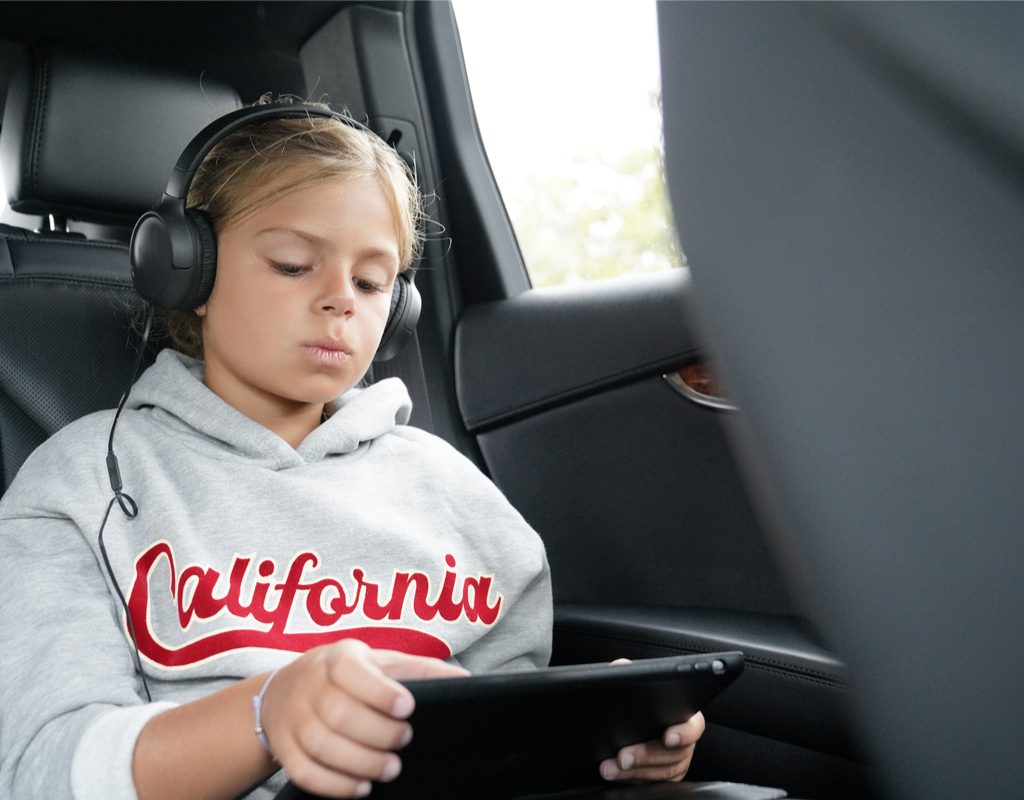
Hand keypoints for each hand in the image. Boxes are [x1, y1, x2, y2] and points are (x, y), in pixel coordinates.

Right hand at [260, 639, 468, 797]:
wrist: (285, 689)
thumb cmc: (348, 675)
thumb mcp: (380, 661)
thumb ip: (420, 670)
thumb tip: (465, 682)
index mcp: (337, 659)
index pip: (352, 672)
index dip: (380, 692)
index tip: (408, 708)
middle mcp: (310, 686)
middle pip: (339, 714)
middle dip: (377, 733)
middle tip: (404, 741)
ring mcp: (293, 718)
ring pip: (321, 745)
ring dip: (360, 763)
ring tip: (390, 769)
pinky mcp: (284, 748)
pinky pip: (304, 771)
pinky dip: (334, 785)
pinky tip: (361, 787)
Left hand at [599, 657, 705, 782]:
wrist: (627, 725)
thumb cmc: (637, 701)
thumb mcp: (634, 683)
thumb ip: (629, 672)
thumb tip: (620, 666)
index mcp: (685, 718)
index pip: (693, 726)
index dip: (684, 733)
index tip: (668, 736)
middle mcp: (684, 744)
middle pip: (672, 755)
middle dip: (645, 756)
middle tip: (622, 756)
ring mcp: (675, 763)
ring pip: (660, 773)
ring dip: (633, 772)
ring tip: (609, 768)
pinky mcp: (661, 778)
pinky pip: (650, 783)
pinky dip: (631, 780)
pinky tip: (613, 775)